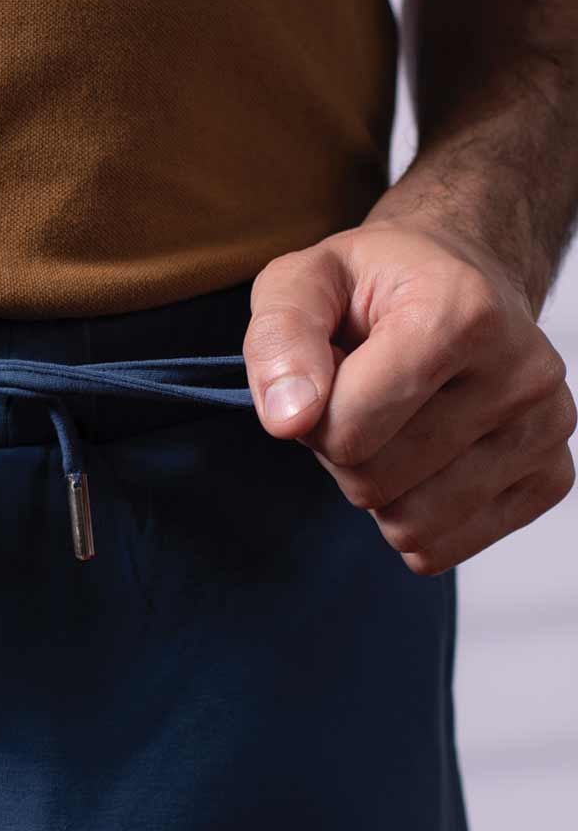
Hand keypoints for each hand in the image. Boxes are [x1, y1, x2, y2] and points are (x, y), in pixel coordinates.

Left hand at [243, 217, 576, 573]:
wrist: (465, 281)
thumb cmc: (379, 285)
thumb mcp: (302, 284)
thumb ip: (279, 338)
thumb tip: (288, 418)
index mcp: (460, 313)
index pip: (346, 431)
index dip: (311, 415)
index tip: (330, 374)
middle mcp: (521, 372)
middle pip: (373, 482)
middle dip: (344, 452)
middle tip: (363, 400)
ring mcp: (545, 430)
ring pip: (410, 525)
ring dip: (378, 489)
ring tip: (394, 427)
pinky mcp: (551, 478)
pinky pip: (444, 549)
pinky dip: (415, 516)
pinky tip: (427, 459)